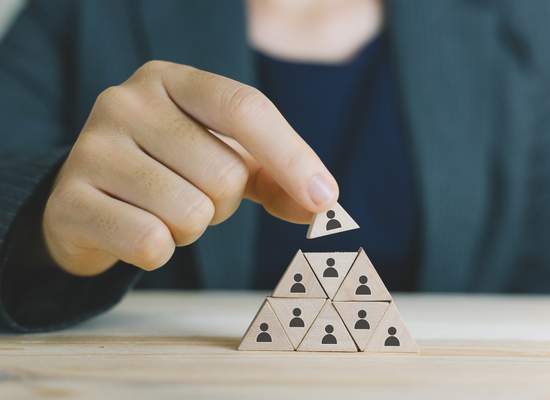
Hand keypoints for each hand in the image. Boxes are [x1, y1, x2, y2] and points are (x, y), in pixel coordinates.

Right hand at [43, 61, 337, 275]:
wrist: (88, 200)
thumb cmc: (167, 172)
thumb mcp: (222, 158)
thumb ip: (274, 175)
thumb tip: (325, 205)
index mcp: (170, 80)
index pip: (245, 108)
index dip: (292, 157)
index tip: (324, 199)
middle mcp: (126, 102)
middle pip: (224, 174)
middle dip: (223, 204)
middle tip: (193, 196)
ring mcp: (91, 148)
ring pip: (191, 212)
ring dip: (190, 228)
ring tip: (162, 211)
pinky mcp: (69, 201)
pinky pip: (151, 243)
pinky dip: (158, 251)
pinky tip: (136, 231)